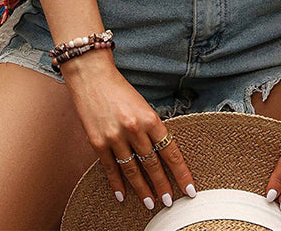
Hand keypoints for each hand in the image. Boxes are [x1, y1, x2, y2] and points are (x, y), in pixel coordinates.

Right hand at [62, 56, 195, 209]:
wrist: (92, 76)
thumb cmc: (119, 89)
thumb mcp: (142, 105)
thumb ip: (150, 127)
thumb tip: (161, 153)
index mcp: (150, 118)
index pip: (170, 151)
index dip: (181, 173)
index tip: (189, 189)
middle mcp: (134, 129)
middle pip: (153, 165)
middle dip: (162, 186)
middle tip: (169, 202)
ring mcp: (115, 137)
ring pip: (133, 170)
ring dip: (142, 189)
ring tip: (150, 203)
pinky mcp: (98, 142)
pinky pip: (110, 168)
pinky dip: (117, 183)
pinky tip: (123, 195)